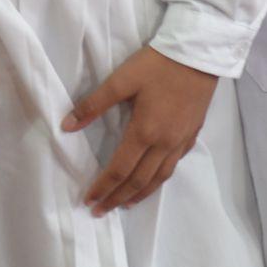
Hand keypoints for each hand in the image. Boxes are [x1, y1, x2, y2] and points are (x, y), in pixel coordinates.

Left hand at [65, 46, 216, 216]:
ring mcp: (180, 141)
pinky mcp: (192, 134)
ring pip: (159, 178)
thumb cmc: (157, 65)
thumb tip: (67, 126)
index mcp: (144, 132)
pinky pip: (174, 165)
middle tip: (102, 211)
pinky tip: (155, 179)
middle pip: (139, 181)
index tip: (89, 201)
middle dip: (118, 198)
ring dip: (140, 194)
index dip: (103, 188)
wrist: (199, 54)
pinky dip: (160, 178)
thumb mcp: (121, 79)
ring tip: (126, 204)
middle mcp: (164, 144)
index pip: (119, 170)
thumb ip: (93, 104)